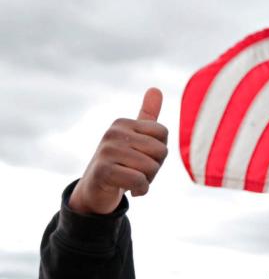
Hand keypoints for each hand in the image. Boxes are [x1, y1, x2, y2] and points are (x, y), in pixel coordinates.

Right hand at [68, 88, 168, 214]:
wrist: (96, 190)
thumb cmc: (122, 163)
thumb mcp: (135, 138)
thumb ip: (146, 116)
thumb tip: (155, 88)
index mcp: (123, 123)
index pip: (163, 133)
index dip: (159, 152)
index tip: (142, 157)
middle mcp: (113, 132)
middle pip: (161, 151)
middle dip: (155, 167)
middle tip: (137, 171)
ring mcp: (106, 151)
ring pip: (151, 167)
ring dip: (147, 180)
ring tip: (131, 179)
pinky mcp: (103, 171)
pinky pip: (139, 180)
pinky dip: (141, 190)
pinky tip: (130, 190)